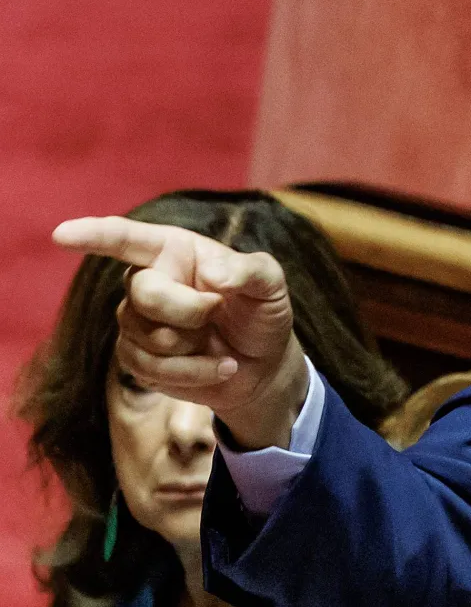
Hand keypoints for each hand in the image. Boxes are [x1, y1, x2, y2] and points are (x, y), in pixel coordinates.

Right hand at [53, 216, 308, 448]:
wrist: (263, 366)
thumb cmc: (262, 314)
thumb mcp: (272, 285)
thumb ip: (252, 270)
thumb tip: (214, 275)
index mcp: (175, 251)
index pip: (126, 239)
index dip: (93, 236)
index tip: (62, 234)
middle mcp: (148, 281)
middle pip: (144, 293)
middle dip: (188, 310)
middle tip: (218, 311)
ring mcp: (137, 321)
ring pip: (146, 335)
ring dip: (193, 347)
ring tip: (219, 342)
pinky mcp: (137, 358)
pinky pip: (150, 368)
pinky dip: (193, 372)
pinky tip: (218, 367)